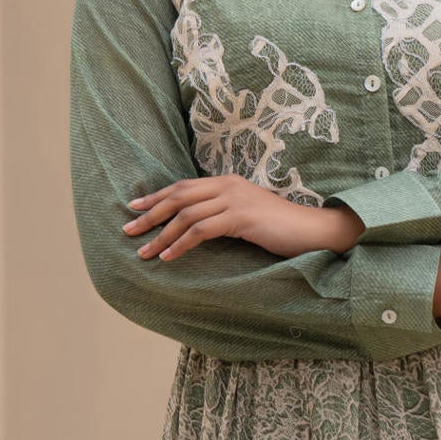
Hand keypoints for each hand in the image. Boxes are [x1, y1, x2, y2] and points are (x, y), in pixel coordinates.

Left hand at [124, 176, 363, 261]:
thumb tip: (196, 227)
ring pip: (186, 215)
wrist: (312, 229)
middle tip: (128, 230)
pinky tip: (169, 257)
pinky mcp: (240, 217)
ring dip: (161, 235)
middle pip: (178, 196)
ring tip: (144, 252)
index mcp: (227, 182)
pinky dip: (181, 245)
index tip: (135, 208)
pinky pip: (201, 230)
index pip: (183, 186)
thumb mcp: (247, 216)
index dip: (156, 196)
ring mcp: (234, 199)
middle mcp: (227, 185)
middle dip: (150, 214)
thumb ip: (223, 214)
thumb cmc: (281, 228)